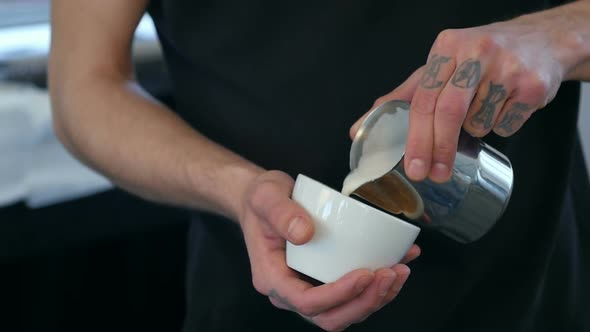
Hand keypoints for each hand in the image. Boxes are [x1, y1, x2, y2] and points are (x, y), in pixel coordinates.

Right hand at [239, 170, 420, 330]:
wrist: (260, 203)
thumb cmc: (261, 201)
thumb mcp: (265, 197)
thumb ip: (281, 213)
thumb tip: (305, 232)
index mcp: (272, 278)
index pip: (307, 302)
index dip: (339, 294)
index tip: (365, 272)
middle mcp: (289, 292)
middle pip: (330, 317)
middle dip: (365, 302)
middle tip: (390, 274)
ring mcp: (306, 289)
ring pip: (344, 312)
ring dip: (376, 298)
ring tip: (400, 270)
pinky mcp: (322, 281)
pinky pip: (351, 295)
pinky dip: (377, 286)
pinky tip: (398, 262)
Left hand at [351, 14, 569, 182]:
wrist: (542, 41)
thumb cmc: (480, 59)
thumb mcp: (440, 68)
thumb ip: (403, 97)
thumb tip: (360, 128)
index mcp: (447, 47)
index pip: (423, 99)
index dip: (416, 137)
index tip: (413, 166)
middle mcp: (476, 53)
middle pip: (448, 113)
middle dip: (439, 149)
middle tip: (434, 174)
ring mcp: (507, 68)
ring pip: (479, 124)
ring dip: (476, 129)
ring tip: (484, 107)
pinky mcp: (532, 86)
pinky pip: (505, 126)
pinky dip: (500, 126)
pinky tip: (505, 105)